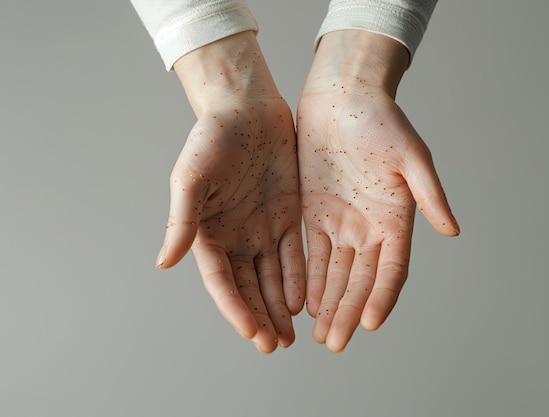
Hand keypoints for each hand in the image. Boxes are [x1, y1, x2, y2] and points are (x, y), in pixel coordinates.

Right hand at [156, 32, 304, 352]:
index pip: (222, 281)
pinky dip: (299, 278)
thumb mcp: (192, 176)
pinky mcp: (287, 216)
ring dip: (281, 307)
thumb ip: (182, 218)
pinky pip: (294, 254)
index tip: (254, 334)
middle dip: (262, 317)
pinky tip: (307, 300)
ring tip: (294, 335)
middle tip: (278, 345)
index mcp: (208, 232)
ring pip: (273, 277)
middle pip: (249, 287)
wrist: (246, 108)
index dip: (236, 309)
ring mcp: (262, 228)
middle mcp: (235, 236)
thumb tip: (165, 261)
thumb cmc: (212, 137)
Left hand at [297, 30, 458, 351]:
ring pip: (334, 272)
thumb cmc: (381, 119)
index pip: (391, 267)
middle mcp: (369, 225)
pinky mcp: (314, 211)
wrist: (342, 96)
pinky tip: (302, 301)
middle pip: (359, 278)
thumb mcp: (410, 155)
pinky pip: (311, 252)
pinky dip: (307, 278)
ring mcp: (341, 220)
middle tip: (334, 342)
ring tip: (319, 333)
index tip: (370, 324)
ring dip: (328, 302)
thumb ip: (428, 194)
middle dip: (348, 310)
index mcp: (396, 217)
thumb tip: (453, 231)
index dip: (382, 296)